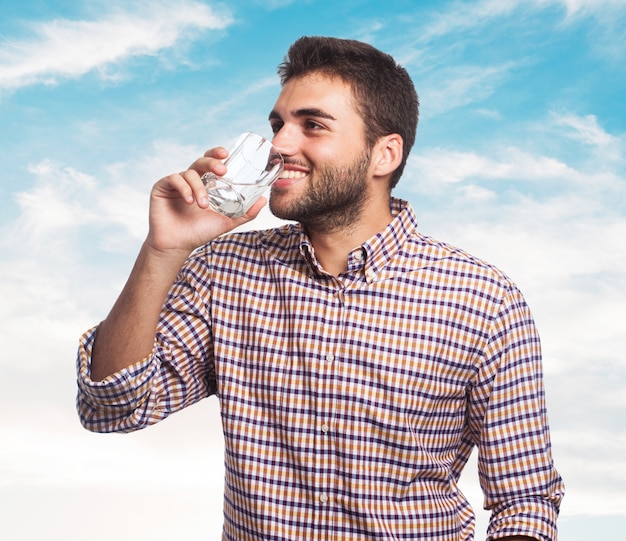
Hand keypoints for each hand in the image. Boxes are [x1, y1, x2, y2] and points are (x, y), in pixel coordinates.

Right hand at [145, 147, 265, 253]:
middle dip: (212, 162)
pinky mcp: (162, 187)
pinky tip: (189, 202)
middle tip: (222, 171)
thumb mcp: (226, 221)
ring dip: (199, 188)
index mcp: (205, 183)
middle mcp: (191, 180)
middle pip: (201, 161)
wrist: (178, 245)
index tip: (227, 155)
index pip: (212, 162)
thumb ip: (245, 212)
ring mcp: (177, 183)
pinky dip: (184, 188)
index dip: (217, 154)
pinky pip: (174, 179)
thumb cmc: (199, 232)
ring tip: (203, 205)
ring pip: (189, 173)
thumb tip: (263, 200)